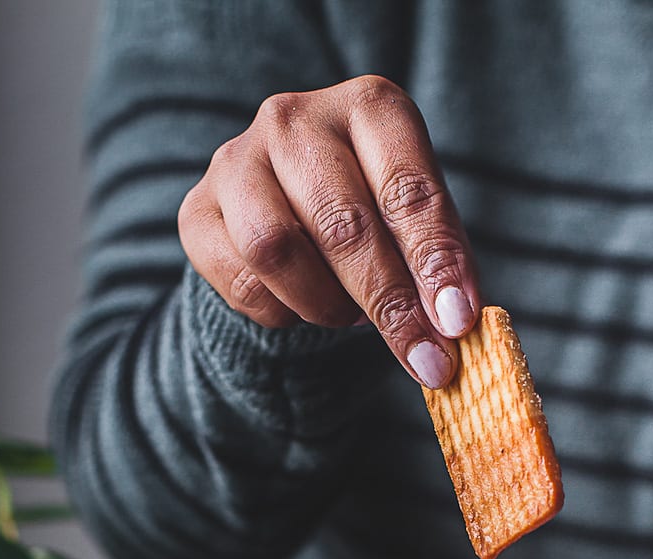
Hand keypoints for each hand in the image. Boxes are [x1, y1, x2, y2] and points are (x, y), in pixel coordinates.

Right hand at [178, 76, 478, 387]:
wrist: (286, 211)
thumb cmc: (368, 213)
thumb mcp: (413, 222)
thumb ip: (435, 262)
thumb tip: (454, 323)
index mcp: (368, 106)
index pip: (406, 188)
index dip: (434, 262)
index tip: (455, 322)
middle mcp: (295, 119)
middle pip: (343, 225)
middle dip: (389, 303)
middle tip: (422, 357)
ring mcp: (237, 161)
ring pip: (277, 250)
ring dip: (324, 304)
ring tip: (347, 315)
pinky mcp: (197, 212)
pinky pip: (241, 282)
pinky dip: (281, 313)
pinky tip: (301, 306)